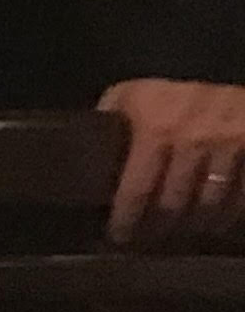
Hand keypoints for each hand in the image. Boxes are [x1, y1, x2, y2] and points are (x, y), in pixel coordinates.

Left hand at [101, 77, 244, 240]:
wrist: (230, 72)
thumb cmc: (174, 89)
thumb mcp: (135, 93)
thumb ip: (112, 118)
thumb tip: (83, 149)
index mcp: (155, 127)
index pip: (137, 188)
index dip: (127, 219)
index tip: (119, 236)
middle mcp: (192, 139)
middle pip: (174, 204)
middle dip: (159, 228)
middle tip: (149, 239)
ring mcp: (230, 146)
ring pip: (210, 207)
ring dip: (194, 226)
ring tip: (181, 233)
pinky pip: (242, 198)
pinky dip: (228, 216)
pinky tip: (215, 221)